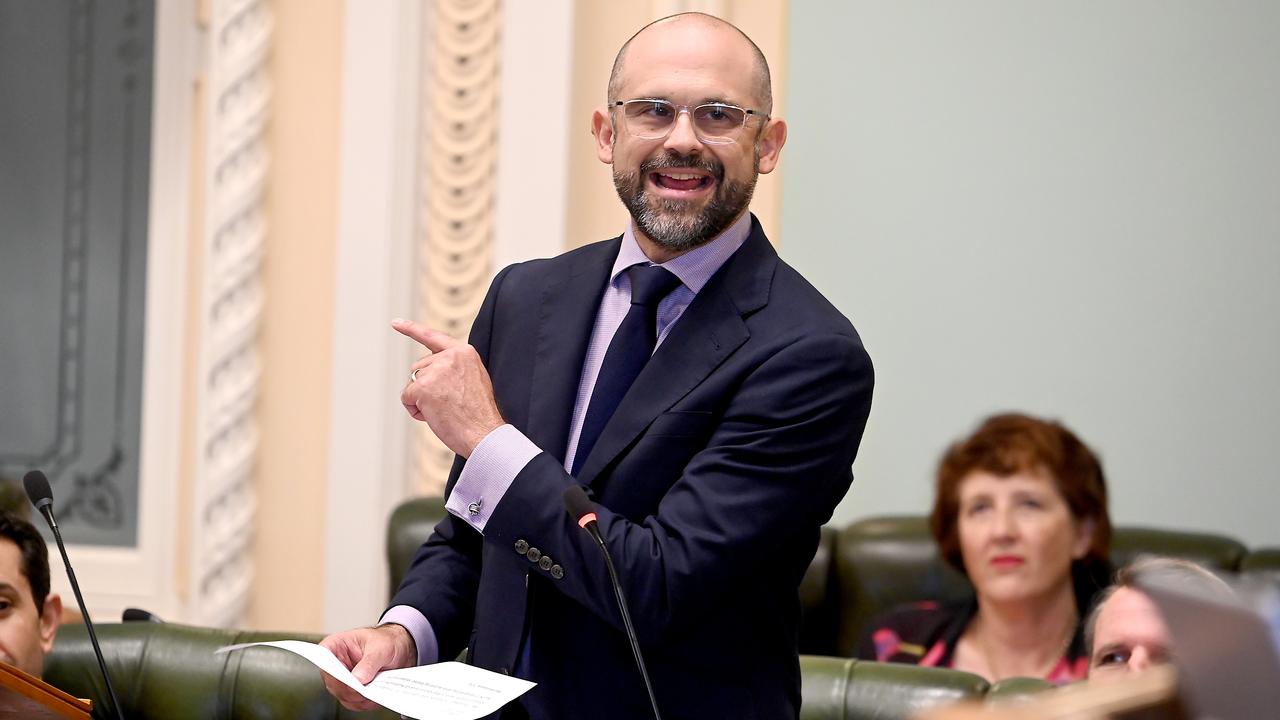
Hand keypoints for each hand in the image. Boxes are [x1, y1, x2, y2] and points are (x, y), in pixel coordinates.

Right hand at [319, 624, 417, 710]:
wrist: (398, 649)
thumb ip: (369, 662)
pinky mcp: (351, 691)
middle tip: (364, 690)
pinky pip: (353, 703)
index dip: (331, 669)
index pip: (323, 656)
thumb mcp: (381, 647)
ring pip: (342, 696)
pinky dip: (365, 703)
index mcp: (336, 645)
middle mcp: (335, 664)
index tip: (346, 677)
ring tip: (374, 692)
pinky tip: (375, 697)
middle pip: (332, 682)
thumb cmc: (386, 641)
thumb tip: (358, 679)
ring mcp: (342, 680)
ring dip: (359, 698)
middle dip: (349, 689)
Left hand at [394, 318, 504, 456]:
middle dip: (426, 386)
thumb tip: (430, 371)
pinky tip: (433, 415)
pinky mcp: (423, 387)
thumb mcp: (474, 379)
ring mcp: (436, 371)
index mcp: (464, 352)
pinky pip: (406, 397)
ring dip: (421, 399)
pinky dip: (414, 410)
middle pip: (420, 368)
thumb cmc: (479, 414)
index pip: (433, 337)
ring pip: (413, 383)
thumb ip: (455, 367)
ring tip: (444, 410)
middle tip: (448, 404)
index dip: (412, 329)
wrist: (484, 433)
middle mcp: (449, 357)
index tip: (396, 323)